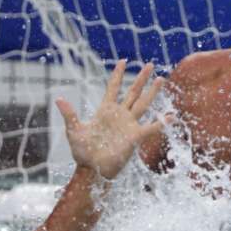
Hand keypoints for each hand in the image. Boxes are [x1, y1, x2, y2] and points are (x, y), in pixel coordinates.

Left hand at [56, 60, 165, 178]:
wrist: (92, 170)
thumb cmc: (82, 152)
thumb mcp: (74, 131)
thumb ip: (69, 114)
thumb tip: (58, 98)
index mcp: (105, 110)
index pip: (113, 87)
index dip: (118, 74)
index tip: (123, 60)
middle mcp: (120, 115)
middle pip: (133, 92)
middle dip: (141, 78)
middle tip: (150, 64)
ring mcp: (129, 125)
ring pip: (144, 104)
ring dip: (152, 92)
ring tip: (161, 79)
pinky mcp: (135, 137)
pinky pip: (151, 128)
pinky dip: (161, 122)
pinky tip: (172, 116)